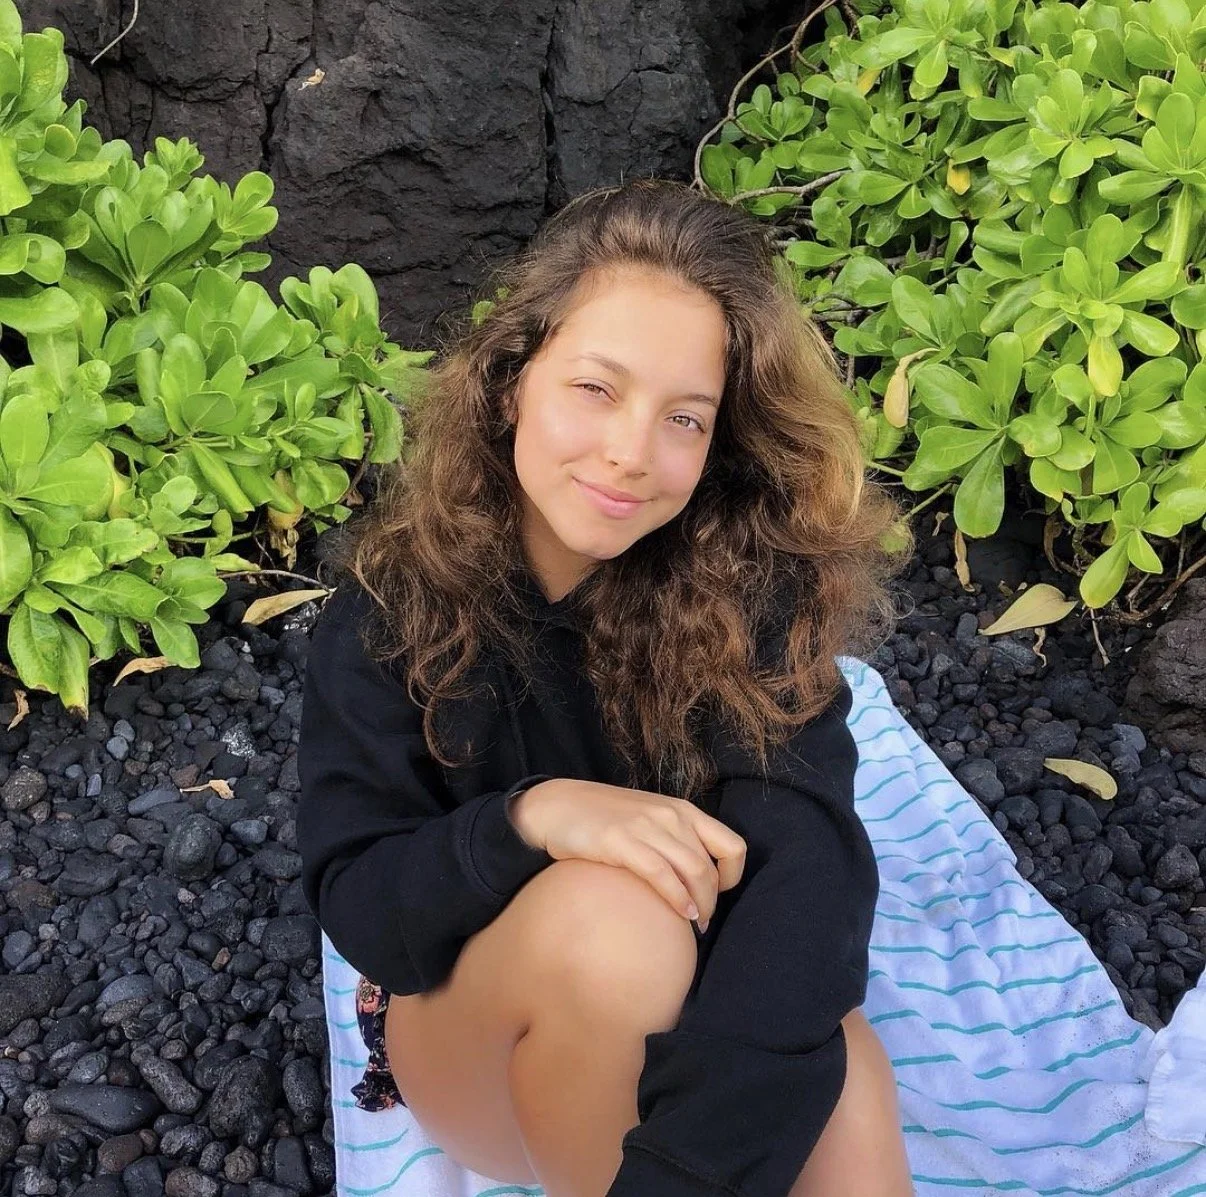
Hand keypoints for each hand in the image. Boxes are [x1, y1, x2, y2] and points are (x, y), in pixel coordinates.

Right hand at [508, 779, 746, 931]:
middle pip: (711, 867)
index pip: (732, 845)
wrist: (558, 806)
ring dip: (700, 905)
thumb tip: (696, 880)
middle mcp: (672, 816)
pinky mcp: (622, 841)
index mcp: (683, 810)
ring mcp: (647, 827)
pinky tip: (680, 915)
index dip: (732, 876)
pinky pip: (662, 874)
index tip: (718, 894)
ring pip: (694, 871)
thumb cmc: (604, 820)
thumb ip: (674, 840)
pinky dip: (678, 898)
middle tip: (701, 922)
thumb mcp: (649, 820)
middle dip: (712, 901)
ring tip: (693, 924)